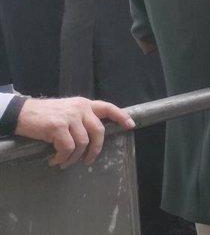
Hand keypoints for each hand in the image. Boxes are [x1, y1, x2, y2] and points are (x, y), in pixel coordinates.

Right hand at [14, 97, 135, 167]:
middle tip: (89, 161)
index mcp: (84, 104)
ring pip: (83, 143)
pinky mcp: (58, 127)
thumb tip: (93, 137)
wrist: (21, 114)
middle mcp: (80, 109)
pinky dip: (62, 158)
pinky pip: (68, 148)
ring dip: (74, 157)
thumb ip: (81, 119)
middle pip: (99, 131)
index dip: (121, 116)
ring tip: (64, 162)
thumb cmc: (44, 115)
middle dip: (96, 149)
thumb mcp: (67, 111)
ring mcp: (70, 117)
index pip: (108, 108)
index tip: (131, 125)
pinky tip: (55, 160)